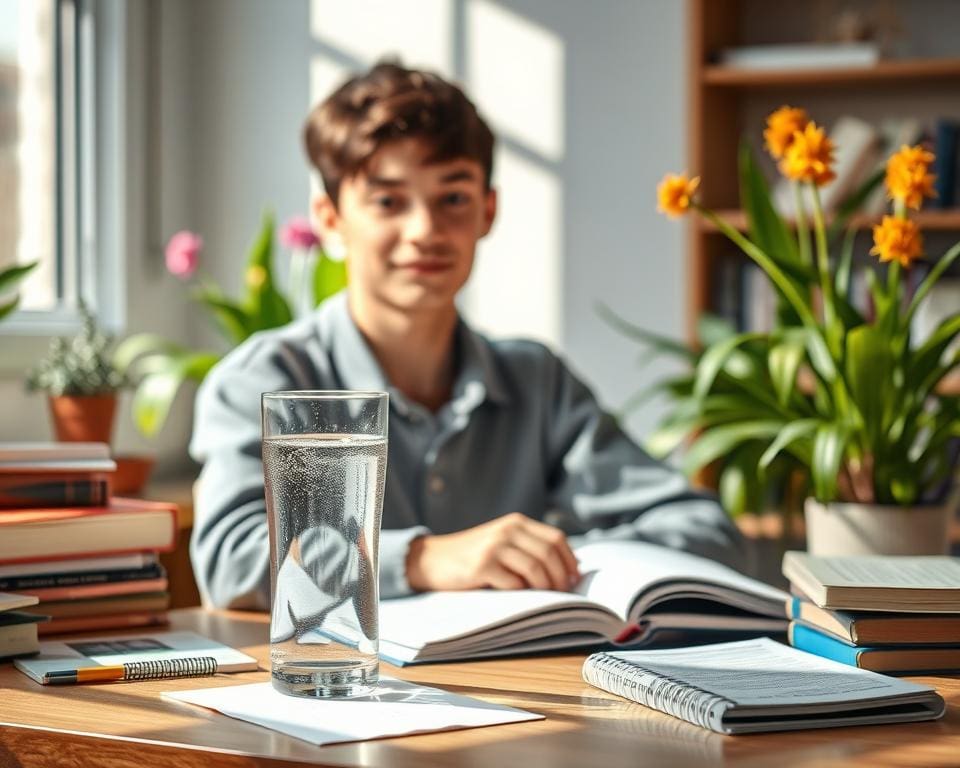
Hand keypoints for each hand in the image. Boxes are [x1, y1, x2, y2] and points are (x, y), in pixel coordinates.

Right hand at [405, 512, 580, 591]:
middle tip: (563, 593)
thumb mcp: (502, 542)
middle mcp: (507, 530)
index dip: (570, 560)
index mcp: (516, 522)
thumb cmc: (473, 555)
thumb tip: (570, 568)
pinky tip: (518, 596)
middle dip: (561, 577)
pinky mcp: (481, 566)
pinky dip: (521, 593)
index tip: (574, 578)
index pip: (556, 539)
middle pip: (549, 554)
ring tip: (543, 597)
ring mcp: (494, 547)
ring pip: (535, 569)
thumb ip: (530, 547)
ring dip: (545, 587)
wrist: (433, 559)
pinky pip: (514, 584)